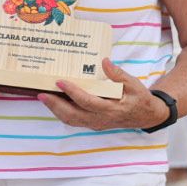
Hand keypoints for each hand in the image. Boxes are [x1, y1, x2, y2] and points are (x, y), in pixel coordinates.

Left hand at [38, 59, 165, 130]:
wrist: (146, 116)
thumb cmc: (140, 99)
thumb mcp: (134, 84)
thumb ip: (118, 74)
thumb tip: (104, 61)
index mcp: (112, 109)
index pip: (88, 102)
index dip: (72, 92)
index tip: (59, 82)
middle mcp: (101, 119)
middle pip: (73, 115)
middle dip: (55, 105)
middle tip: (41, 93)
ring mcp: (95, 124)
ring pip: (70, 120)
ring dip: (55, 109)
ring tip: (43, 96)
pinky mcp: (92, 124)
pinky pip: (73, 120)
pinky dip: (61, 112)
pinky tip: (53, 102)